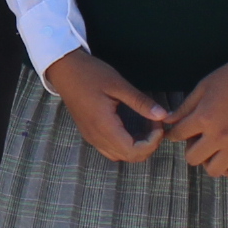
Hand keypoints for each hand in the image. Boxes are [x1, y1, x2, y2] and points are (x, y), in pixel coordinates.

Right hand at [44, 50, 170, 162]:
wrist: (64, 70)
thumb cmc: (90, 74)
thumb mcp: (118, 84)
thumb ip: (140, 102)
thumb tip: (163, 115)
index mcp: (104, 126)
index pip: (134, 151)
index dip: (152, 143)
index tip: (158, 124)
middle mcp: (96, 137)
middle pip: (129, 157)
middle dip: (148, 145)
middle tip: (155, 123)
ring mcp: (91, 137)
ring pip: (120, 156)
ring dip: (138, 146)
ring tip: (146, 126)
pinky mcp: (90, 134)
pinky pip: (111, 149)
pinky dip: (126, 144)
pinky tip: (132, 127)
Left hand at [161, 59, 227, 179]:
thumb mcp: (204, 86)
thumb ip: (185, 107)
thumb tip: (167, 121)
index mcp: (204, 117)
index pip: (177, 135)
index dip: (174, 133)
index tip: (178, 132)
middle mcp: (219, 135)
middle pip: (192, 158)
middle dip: (191, 149)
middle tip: (198, 140)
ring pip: (214, 170)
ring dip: (209, 162)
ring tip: (213, 152)